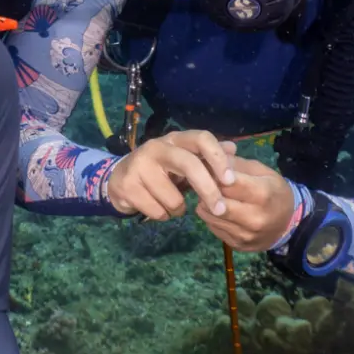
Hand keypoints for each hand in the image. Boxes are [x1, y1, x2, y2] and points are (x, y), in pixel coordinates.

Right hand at [105, 130, 235, 219]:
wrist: (119, 179)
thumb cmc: (160, 170)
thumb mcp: (184, 160)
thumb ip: (208, 156)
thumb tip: (233, 148)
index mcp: (175, 139)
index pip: (201, 138)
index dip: (218, 158)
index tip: (230, 181)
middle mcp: (156, 147)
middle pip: (189, 165)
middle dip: (209, 190)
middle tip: (220, 210)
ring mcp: (139, 165)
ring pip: (174, 198)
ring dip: (178, 209)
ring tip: (170, 204)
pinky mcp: (128, 185)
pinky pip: (158, 211)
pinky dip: (162, 215)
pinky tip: (155, 206)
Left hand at [194, 155, 295, 250]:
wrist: (288, 224)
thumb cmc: (273, 190)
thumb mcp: (260, 170)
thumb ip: (235, 164)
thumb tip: (209, 158)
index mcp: (262, 194)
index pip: (226, 182)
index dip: (215, 173)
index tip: (210, 169)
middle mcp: (254, 218)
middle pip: (216, 201)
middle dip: (207, 189)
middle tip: (206, 182)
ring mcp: (245, 235)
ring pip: (209, 214)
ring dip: (205, 202)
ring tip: (212, 195)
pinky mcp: (237, 245)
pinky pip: (212, 227)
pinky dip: (211, 216)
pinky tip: (218, 209)